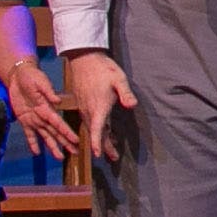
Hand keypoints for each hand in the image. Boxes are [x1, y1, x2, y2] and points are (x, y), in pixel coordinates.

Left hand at [4, 60, 81, 159]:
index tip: (76, 140)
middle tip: (75, 153)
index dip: (67, 132)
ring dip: (52, 147)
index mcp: (48, 108)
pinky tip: (36, 153)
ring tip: (59, 157)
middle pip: (55, 133)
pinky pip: (29, 134)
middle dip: (65, 143)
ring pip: (45, 136)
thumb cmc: (32, 77)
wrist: (19, 75)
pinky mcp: (24, 120)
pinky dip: (33, 144)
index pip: (59, 123)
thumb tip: (57, 101)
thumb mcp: (40, 82)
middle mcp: (43, 117)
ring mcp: (34, 120)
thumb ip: (48, 92)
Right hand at [62, 49, 136, 163]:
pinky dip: (96, 130)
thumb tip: (132, 105)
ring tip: (110, 149)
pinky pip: (89, 121)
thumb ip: (126, 93)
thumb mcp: (118, 78)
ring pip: (92, 128)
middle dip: (103, 146)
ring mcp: (85, 107)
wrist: (84, 59)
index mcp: (98, 106)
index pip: (96, 129)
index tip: (99, 155)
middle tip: (113, 158)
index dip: (97, 143)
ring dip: (100, 139)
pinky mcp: (84, 104)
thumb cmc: (103, 68)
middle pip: (95, 132)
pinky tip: (104, 131)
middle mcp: (89, 110)